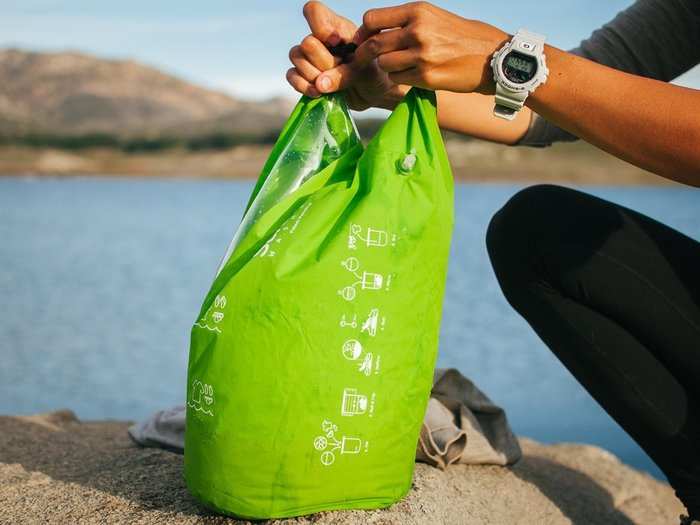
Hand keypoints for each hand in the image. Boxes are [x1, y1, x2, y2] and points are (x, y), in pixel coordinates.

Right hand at [286, 1, 407, 109]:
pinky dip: (303, 86)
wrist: (373, 93)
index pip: (313, 10)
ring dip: (314, 75)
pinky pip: (291, 75)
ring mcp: (309, 57)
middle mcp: (319, 39)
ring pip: (296, 57)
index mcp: (336, 27)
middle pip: (306, 42)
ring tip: (332, 85)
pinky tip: (318, 93)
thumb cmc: (373, 74)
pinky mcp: (304, 76)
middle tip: (340, 70)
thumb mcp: (367, 69)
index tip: (335, 43)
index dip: (319, 26)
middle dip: (324, 63)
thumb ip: (346, 72)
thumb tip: (319, 84)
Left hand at [353, 2, 508, 94]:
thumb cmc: (462, 36)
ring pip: (384, 65)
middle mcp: (417, 31)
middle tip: (366, 61)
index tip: (363, 40)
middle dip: (366, 55)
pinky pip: (398, 79)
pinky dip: (401, 78)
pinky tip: (415, 74)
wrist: (493, 57)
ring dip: (388, 68)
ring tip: (402, 65)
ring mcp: (421, 55)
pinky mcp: (426, 77)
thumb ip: (406, 22)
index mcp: (418, 11)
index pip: (372, 19)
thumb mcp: (435, 17)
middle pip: (374, 45)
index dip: (363, 33)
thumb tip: (373, 31)